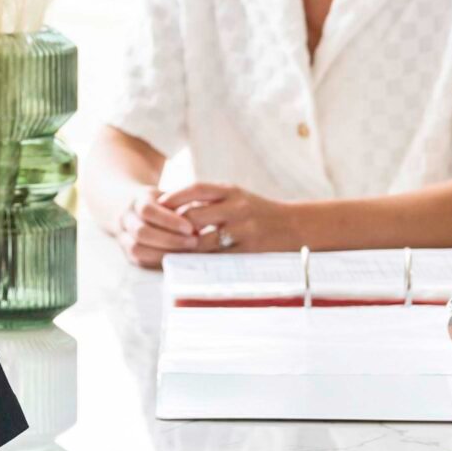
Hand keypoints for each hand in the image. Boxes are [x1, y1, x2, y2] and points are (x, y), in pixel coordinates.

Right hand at [112, 183, 211, 269]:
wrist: (136, 208)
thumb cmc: (163, 203)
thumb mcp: (172, 197)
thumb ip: (182, 207)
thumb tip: (201, 224)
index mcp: (137, 199)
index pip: (148, 210)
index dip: (168, 221)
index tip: (190, 228)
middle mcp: (126, 217)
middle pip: (141, 232)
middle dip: (169, 239)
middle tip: (193, 242)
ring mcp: (123, 235)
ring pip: (136, 248)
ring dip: (163, 252)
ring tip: (186, 252)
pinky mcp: (127, 251)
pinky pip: (138, 259)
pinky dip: (157, 260)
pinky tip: (175, 259)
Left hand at [159, 181, 292, 253]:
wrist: (294, 225)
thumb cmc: (257, 211)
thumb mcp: (236, 196)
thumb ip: (209, 199)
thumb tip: (173, 207)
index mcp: (231, 190)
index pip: (195, 189)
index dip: (173, 197)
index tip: (157, 205)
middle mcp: (237, 207)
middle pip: (194, 216)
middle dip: (175, 227)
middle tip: (160, 233)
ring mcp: (243, 230)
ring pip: (203, 240)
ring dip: (185, 247)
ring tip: (172, 249)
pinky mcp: (248, 250)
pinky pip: (218, 257)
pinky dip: (202, 260)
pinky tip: (192, 261)